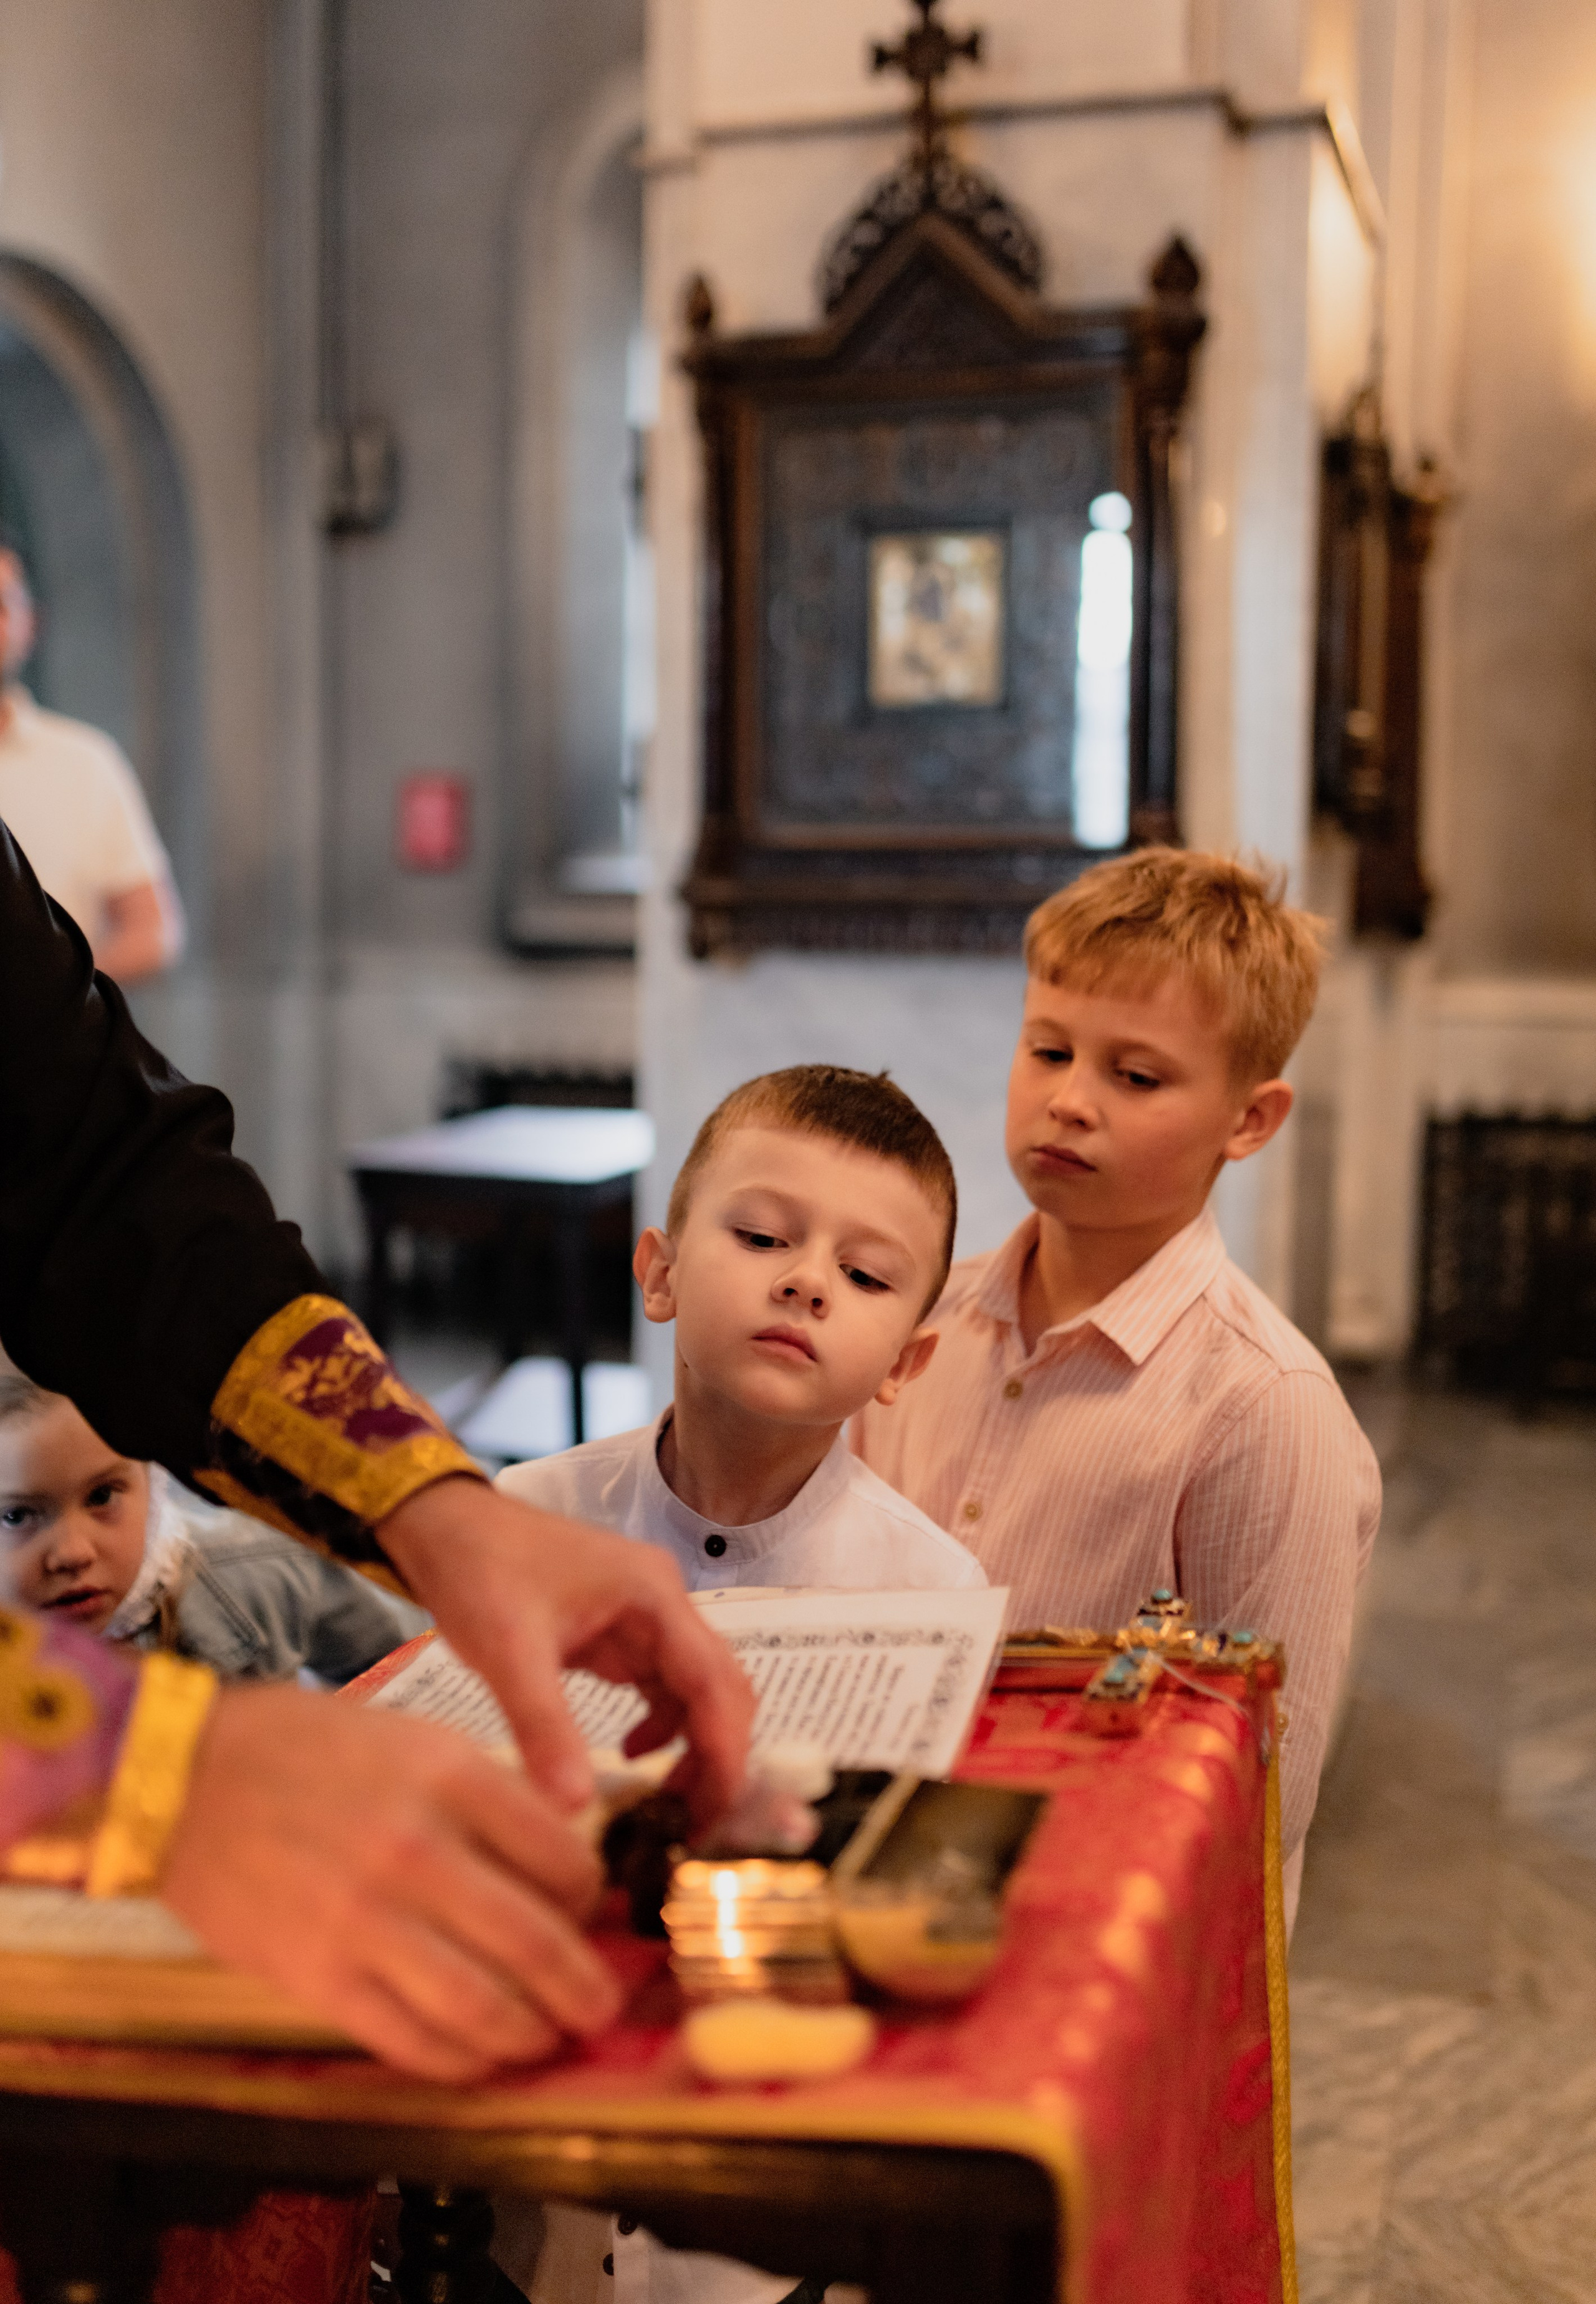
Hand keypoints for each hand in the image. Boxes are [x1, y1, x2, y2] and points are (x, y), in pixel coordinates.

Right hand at [162, 1682, 617, 2080]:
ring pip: (481, 2008)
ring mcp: (364, 1923)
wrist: (184, 1779)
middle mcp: (416, 1852)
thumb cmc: (309, 1751)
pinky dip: (460, 2062)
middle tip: (602, 2005)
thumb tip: (563, 1860)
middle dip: (585, 1987)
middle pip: (535, 1943)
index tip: (593, 1914)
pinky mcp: (318, 1979)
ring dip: (531, 2035)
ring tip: (549, 2037)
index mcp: (451, 1779)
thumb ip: (491, 1796)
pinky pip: (410, 2041)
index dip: (592, 1899)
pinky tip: (481, 2057)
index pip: (562, 1858)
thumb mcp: (417, 1740)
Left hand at [378, 1478, 753, 1826]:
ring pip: (696, 1691)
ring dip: (693, 1746)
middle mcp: (663, 1603)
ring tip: (666, 1806)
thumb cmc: (478, 1570)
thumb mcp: (508, 1650)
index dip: (724, 1752)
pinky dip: (661, 1728)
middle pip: (719, 1687)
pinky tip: (630, 1755)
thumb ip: (544, 1726)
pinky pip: (662, 1688)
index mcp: (653, 1595)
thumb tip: (573, 1809)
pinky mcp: (621, 1632)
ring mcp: (645, 1616)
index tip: (714, 1814)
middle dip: (716, 1757)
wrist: (444, 1524)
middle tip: (693, 1825)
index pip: (715, 1682)